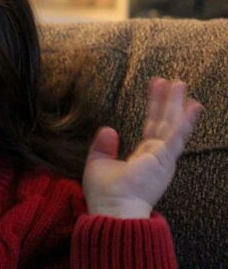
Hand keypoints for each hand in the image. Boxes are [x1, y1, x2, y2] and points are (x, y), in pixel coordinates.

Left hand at [83, 77, 202, 218]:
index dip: (155, 107)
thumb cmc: (106, 194)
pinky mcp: (163, 160)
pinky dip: (185, 122)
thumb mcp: (98, 164)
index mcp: (144, 158)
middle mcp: (157, 157)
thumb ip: (103, 147)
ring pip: (171, 125)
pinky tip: (193, 107)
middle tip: (174, 81)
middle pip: (165, 123)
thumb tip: (108, 129)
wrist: (113, 210)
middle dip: (169, 102)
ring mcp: (162, 158)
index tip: (157, 87)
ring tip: (180, 84)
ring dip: (177, 104)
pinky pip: (176, 137)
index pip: (152, 127)